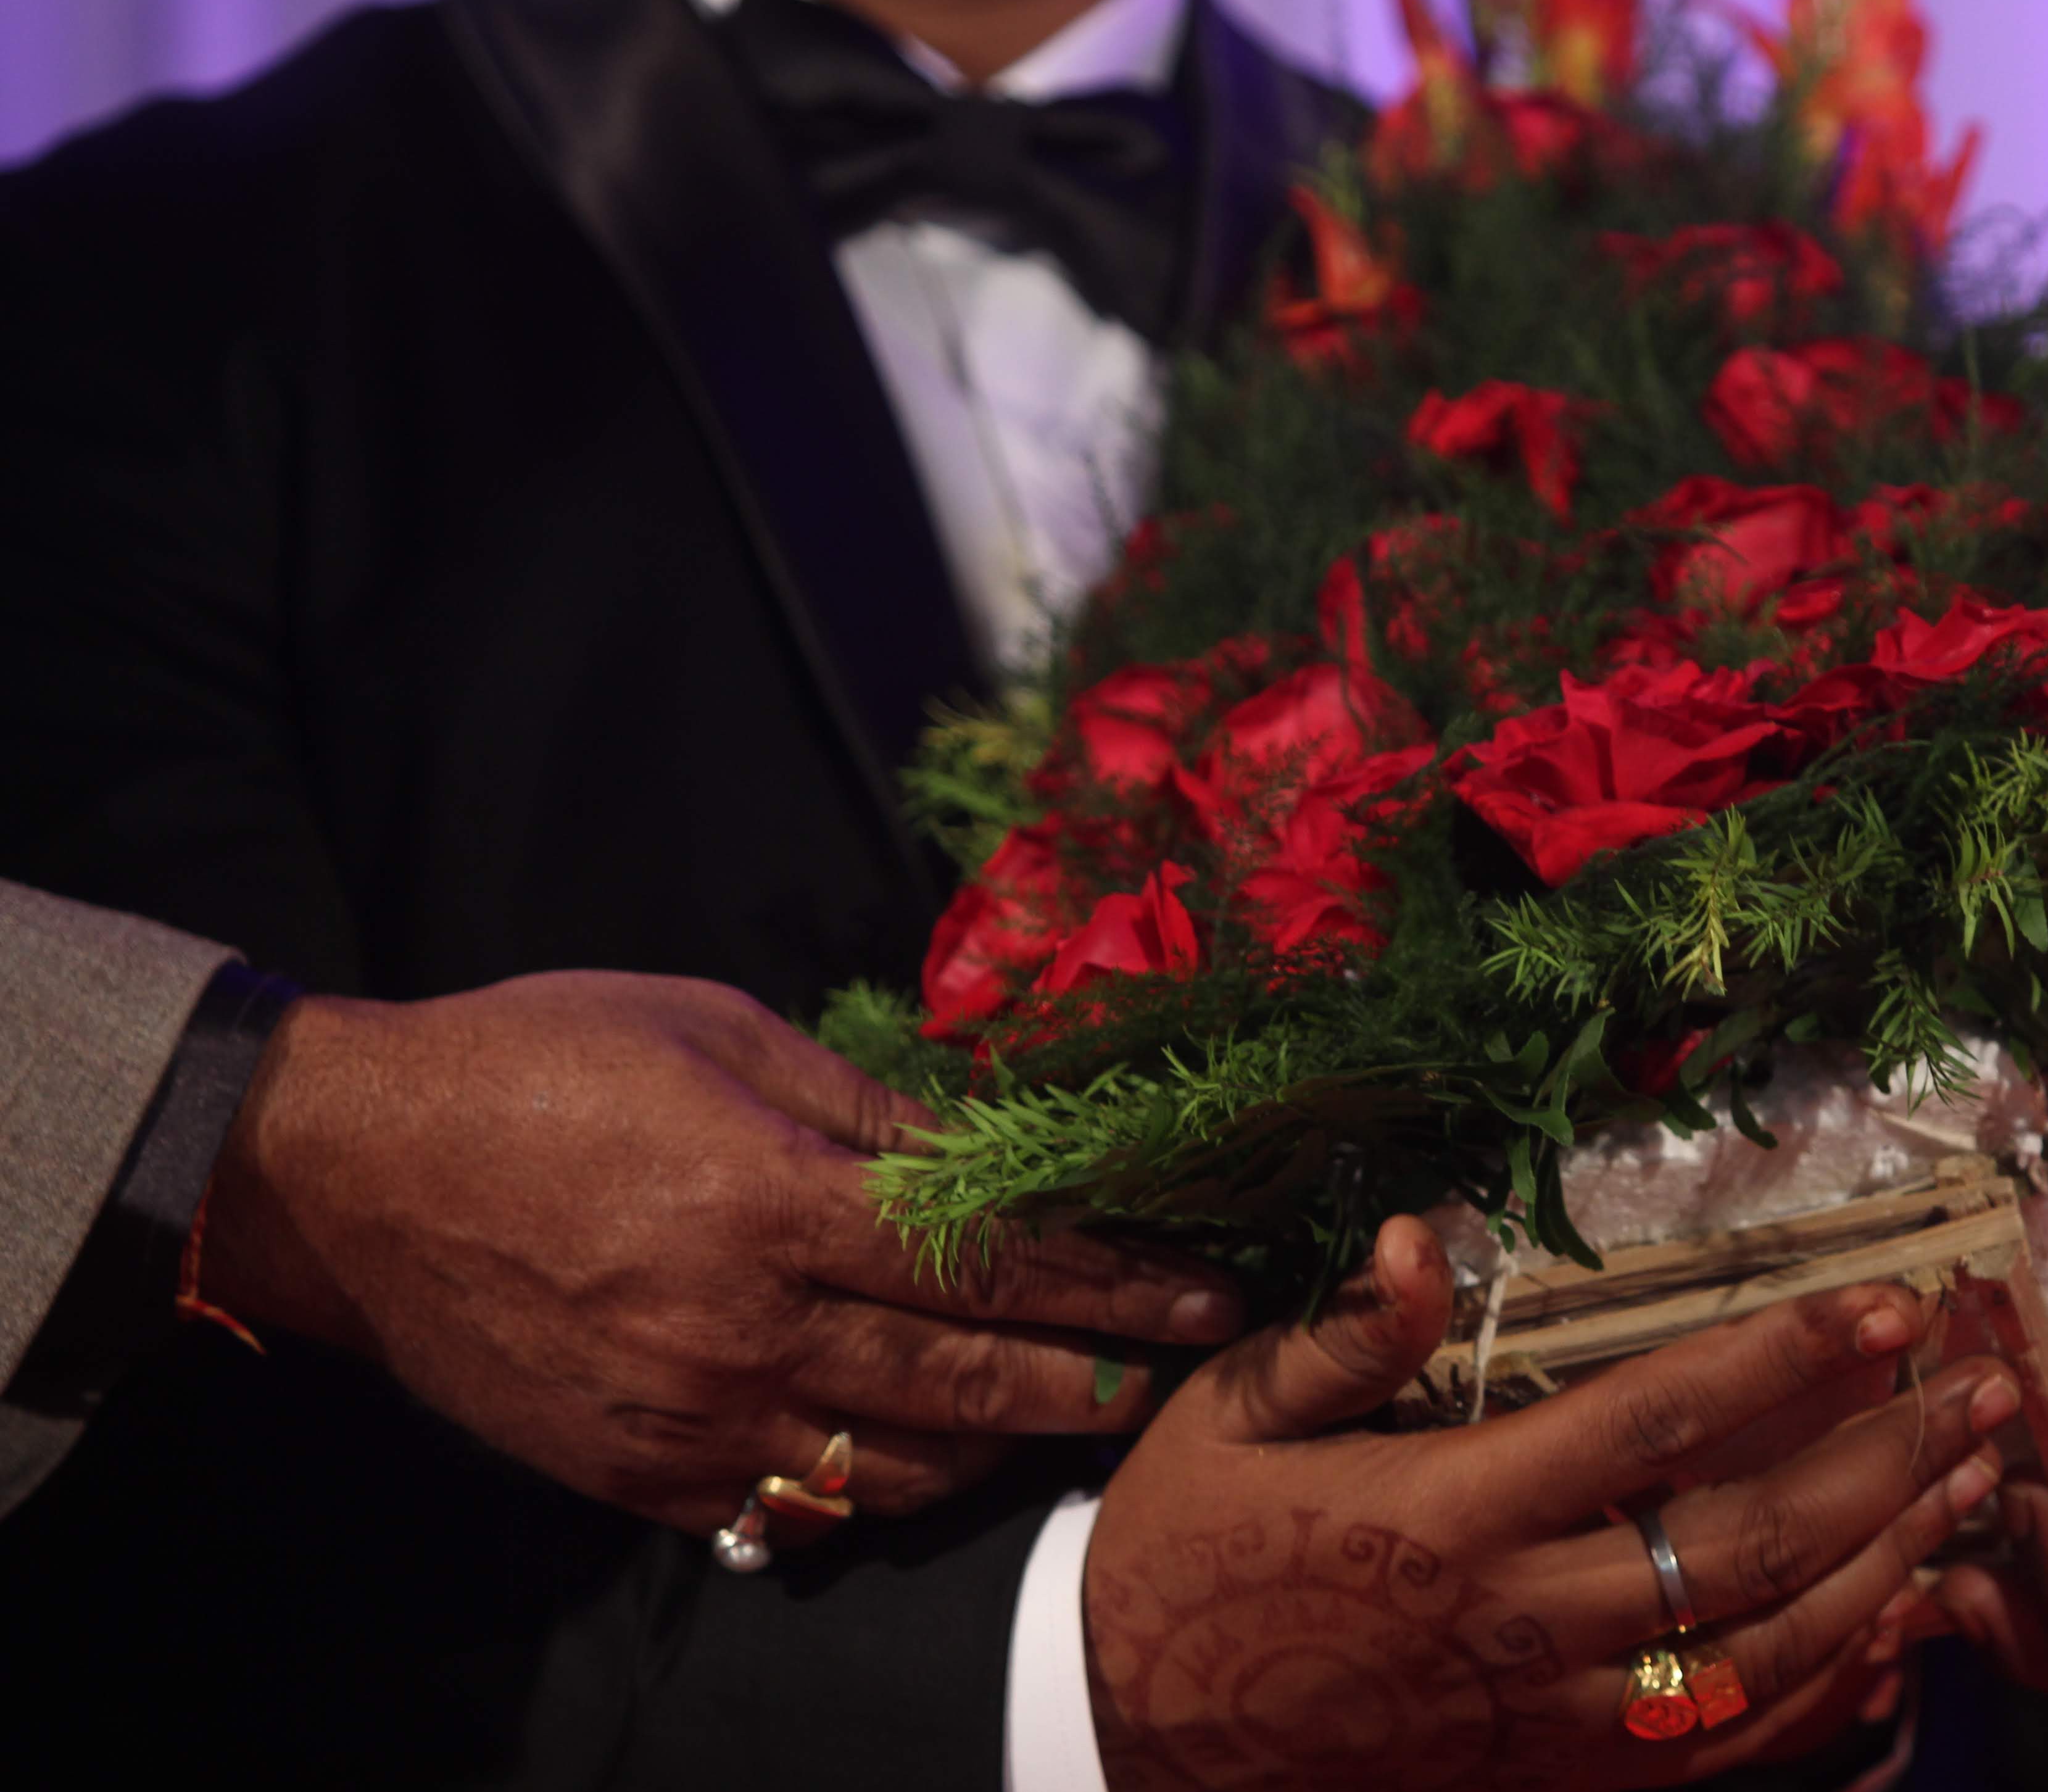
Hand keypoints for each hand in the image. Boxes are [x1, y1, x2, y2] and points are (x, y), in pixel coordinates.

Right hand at [197, 973, 1244, 1532]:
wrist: (350, 1169)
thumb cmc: (540, 1064)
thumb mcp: (720, 1033)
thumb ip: (864, 1110)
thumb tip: (985, 1152)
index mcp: (774, 1202)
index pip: (993, 1266)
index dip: (1114, 1286)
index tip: (1201, 1295)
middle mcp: (744, 1328)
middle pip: (968, 1384)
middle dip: (1091, 1385)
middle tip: (1171, 1377)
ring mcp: (688, 1417)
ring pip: (893, 1468)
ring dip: (997, 1450)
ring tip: (1063, 1416)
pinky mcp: (634, 1473)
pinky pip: (791, 1510)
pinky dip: (873, 1493)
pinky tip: (920, 1463)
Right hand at [1085, 1215, 2022, 1790]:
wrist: (1133, 1737)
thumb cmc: (1187, 1551)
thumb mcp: (1230, 1417)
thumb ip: (1341, 1336)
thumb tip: (1414, 1238)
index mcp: (1453, 1510)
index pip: (1658, 1422)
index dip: (1786, 1359)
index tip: (1889, 1302)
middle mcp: (1525, 1620)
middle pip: (1751, 1540)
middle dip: (1886, 1460)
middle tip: (1988, 1392)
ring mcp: (1551, 1717)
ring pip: (1765, 1652)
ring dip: (1888, 1566)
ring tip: (1975, 1491)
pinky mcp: (1557, 1778)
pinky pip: (1723, 1747)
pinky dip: (1828, 1693)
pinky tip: (1900, 1632)